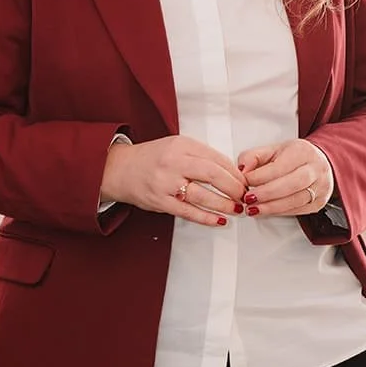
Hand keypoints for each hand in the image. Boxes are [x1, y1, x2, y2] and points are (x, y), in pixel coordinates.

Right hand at [102, 136, 245, 227]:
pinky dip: (206, 218)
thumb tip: (231, 172)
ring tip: (236, 209)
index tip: (245, 181)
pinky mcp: (160, 201)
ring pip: (203, 195)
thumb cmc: (153, 158)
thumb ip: (201, 156)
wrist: (120, 169)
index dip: (235, 173)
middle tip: (244, 196)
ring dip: (224, 204)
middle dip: (234, 188)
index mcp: (181, 146)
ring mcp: (166, 183)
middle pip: (213, 175)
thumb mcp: (177, 146)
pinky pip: (188, 212)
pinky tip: (219, 220)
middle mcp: (174, 162)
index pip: (216, 158)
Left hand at [236, 139, 332, 217]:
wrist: (319, 163)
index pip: (280, 167)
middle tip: (248, 199)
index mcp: (303, 152)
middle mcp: (315, 169)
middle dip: (267, 194)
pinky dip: (278, 212)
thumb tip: (241, 170)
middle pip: (291, 184)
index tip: (244, 182)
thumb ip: (253, 157)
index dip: (259, 177)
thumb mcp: (272, 150)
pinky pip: (297, 210)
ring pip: (295, 201)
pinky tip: (266, 210)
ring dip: (271, 207)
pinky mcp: (318, 203)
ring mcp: (320, 187)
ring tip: (253, 208)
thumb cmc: (294, 157)